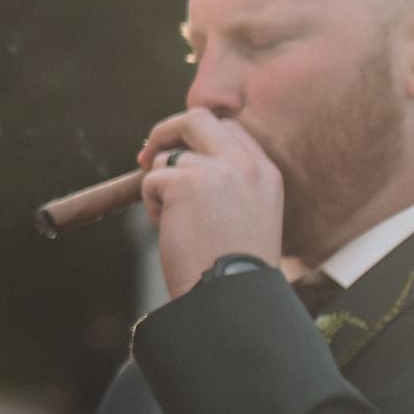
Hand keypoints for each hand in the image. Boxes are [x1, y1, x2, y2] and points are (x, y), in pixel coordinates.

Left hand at [134, 108, 286, 298]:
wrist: (230, 295)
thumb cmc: (232, 267)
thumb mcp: (246, 216)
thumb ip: (227, 183)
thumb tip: (177, 159)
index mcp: (266, 173)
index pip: (229, 129)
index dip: (198, 136)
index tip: (179, 152)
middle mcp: (245, 165)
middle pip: (198, 118)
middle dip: (167, 130)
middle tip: (147, 156)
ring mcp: (217, 170)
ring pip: (168, 157)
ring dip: (159, 187)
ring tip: (174, 223)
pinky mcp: (185, 183)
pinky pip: (151, 180)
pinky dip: (151, 204)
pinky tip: (170, 230)